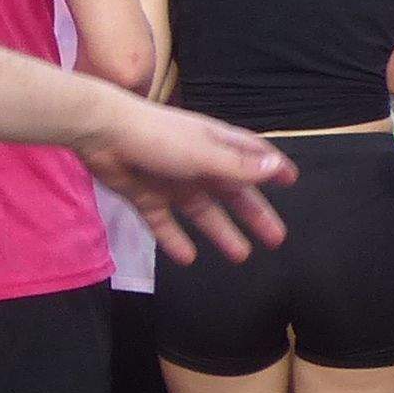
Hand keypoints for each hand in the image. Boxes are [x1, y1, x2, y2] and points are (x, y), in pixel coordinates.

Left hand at [67, 88, 294, 263]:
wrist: (101, 133)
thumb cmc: (159, 138)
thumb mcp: (204, 153)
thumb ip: (239, 165)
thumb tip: (277, 168)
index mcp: (215, 145)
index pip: (251, 155)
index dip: (272, 167)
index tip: (292, 180)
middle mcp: (196, 164)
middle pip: (232, 193)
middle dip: (254, 214)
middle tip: (276, 239)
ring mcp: (170, 182)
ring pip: (202, 213)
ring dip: (221, 232)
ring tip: (241, 256)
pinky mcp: (144, 196)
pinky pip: (164, 223)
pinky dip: (175, 240)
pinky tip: (187, 259)